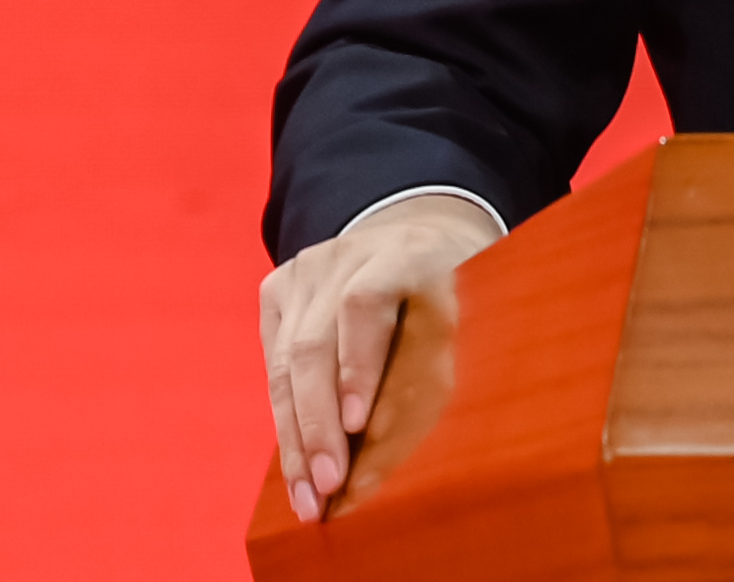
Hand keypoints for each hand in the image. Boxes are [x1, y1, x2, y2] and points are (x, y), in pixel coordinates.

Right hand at [257, 195, 502, 522]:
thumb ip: (419, 387)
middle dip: (318, 427)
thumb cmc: (450, 297)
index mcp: (406, 252)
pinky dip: (286, 419)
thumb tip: (367, 480)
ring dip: (296, 439)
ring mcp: (306, 269)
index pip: (366, 303)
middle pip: (314, 344)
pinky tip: (294, 465)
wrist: (419, 236)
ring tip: (306, 497)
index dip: (358, 364)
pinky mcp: (278, 288)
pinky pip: (274, 362)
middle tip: (328, 487)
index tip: (358, 424)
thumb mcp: (458, 324)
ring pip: (286, 362)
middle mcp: (346, 254)